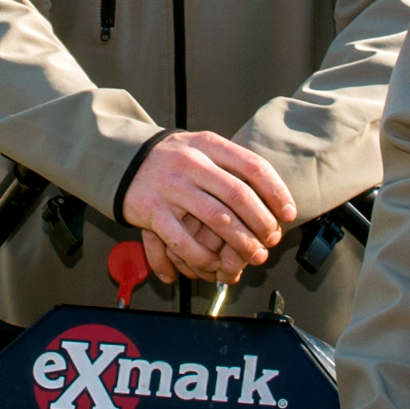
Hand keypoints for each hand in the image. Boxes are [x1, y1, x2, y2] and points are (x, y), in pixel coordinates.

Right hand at [122, 131, 295, 284]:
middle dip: (262, 223)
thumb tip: (273, 194)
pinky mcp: (151, 210)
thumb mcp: (201, 148)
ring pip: (217, 220)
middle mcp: (191, 162)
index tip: (288, 213)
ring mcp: (170, 187)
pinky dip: (202, 257)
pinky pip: (182, 240)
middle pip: (239, 196)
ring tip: (253, 256)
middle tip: (271, 239)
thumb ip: (231, 164)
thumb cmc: (172, 159)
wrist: (121, 159)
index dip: (276, 192)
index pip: (253, 166)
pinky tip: (213, 264)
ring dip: (241, 243)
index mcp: (208, 145)